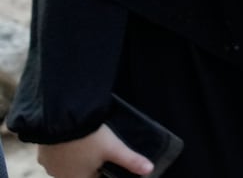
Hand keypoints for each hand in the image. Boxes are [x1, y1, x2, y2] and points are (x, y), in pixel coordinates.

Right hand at [37, 123, 151, 177]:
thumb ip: (131, 160)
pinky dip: (64, 149)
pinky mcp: (41, 153)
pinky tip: (73, 137)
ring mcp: (49, 165)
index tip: (109, 158)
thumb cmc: (88, 137)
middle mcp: (60, 176)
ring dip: (77, 156)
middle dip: (90, 163)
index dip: (103, 170)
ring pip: (67, 164)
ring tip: (88, 141)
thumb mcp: (114, 148)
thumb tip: (150, 169)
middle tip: (100, 147)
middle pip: (80, 172)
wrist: (59, 120)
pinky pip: (55, 155)